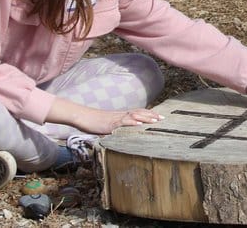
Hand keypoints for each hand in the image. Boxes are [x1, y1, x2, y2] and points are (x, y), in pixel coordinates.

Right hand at [48, 96, 163, 133]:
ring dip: (145, 118)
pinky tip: (139, 125)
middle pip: (139, 113)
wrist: (83, 116)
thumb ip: (117, 128)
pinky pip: (123, 122)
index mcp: (121, 115)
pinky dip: (132, 123)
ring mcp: (116, 118)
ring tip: (155, 121)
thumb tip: (124, 133)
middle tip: (163, 119)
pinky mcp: (110, 123)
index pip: (138, 112)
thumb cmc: (94, 122)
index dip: (149, 114)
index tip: (160, 117)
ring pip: (134, 116)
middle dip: (152, 116)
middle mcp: (121, 114)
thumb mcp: (108, 125)